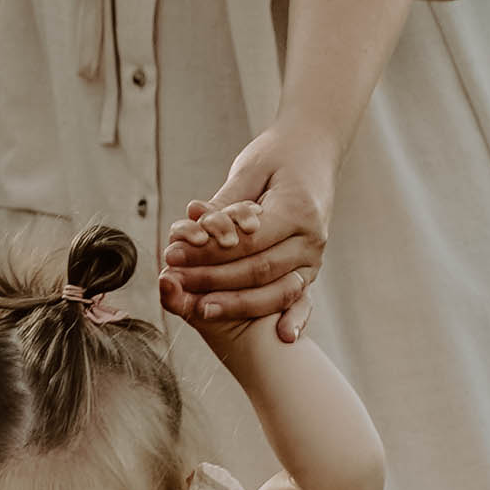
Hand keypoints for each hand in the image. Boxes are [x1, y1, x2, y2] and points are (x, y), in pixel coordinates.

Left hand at [159, 132, 332, 341]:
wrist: (316, 151)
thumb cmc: (279, 156)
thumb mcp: (250, 169)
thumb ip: (225, 203)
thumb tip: (193, 224)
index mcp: (297, 210)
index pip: (247, 242)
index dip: (208, 253)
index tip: (173, 256)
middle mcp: (312, 238)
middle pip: (258, 271)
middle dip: (213, 280)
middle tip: (176, 282)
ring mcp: (315, 257)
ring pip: (277, 291)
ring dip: (237, 303)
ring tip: (200, 310)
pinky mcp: (311, 268)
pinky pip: (299, 298)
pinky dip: (293, 318)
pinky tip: (283, 337)